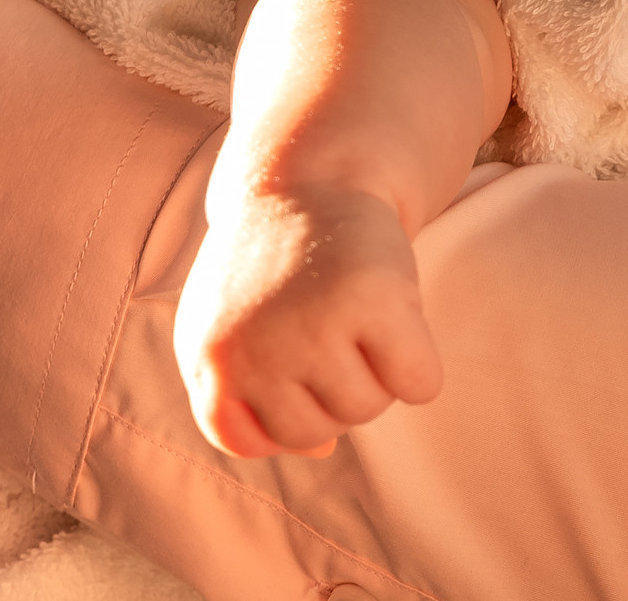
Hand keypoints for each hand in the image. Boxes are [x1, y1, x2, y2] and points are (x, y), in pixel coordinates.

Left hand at [172, 184, 444, 458]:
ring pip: (367, 409)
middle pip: (318, 429)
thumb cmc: (273, 267)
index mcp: (208, 358)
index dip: (278, 405)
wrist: (308, 177)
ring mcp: (311, 326)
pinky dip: (419, 360)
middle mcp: (251, 347)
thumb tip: (318, 450)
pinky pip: (419, 384)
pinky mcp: (373, 302)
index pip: (248, 440)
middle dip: (331, 385)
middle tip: (323, 319)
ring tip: (350, 307)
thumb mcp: (231, 328)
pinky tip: (393, 307)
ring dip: (374, 368)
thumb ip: (248, 398)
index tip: (283, 354)